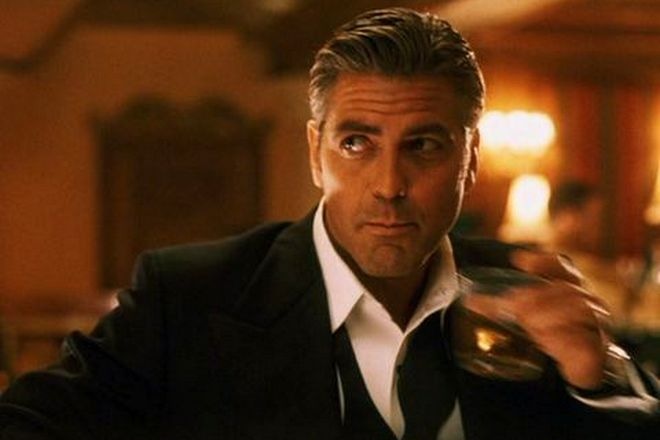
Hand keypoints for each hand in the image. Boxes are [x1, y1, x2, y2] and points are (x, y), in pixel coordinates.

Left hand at [465, 249, 611, 389]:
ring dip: (551, 314)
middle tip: (515, 306)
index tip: (518, 260)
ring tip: (530, 323)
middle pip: (566, 289)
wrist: (582, 363)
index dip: (543, 261)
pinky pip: (588, 340)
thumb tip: (469, 301)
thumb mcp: (526, 315)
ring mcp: (597, 323)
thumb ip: (500, 308)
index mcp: (569, 286)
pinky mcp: (599, 348)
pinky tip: (549, 342)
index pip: (560, 266)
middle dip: (538, 296)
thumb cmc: (554, 329)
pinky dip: (567, 338)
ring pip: (580, 309)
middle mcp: (586, 300)